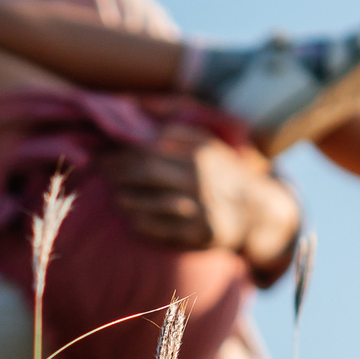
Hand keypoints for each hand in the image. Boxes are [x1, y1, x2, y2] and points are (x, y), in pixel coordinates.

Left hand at [101, 125, 300, 273]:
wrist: (257, 211)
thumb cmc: (221, 173)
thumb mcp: (207, 145)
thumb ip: (176, 132)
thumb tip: (139, 123)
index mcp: (199, 154)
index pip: (150, 150)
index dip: (120, 155)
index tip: (102, 158)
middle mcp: (201, 179)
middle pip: (148, 174)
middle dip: (119, 175)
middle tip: (104, 177)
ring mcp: (202, 209)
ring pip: (153, 204)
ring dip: (128, 202)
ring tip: (118, 200)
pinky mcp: (201, 235)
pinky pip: (163, 232)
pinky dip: (143, 226)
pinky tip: (133, 222)